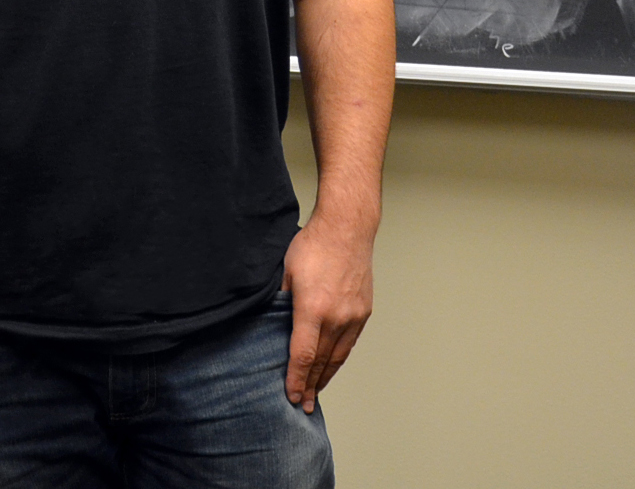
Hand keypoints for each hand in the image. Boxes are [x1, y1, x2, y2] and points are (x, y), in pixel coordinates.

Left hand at [281, 217, 374, 413]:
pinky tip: (332, 366)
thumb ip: (279, 303)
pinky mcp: (363, 311)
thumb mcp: (285, 272)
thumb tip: (270, 325)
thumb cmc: (314, 245)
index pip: (303, 355)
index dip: (296, 379)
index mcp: (313, 308)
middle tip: (302, 406)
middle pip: (321, 361)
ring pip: (338, 356)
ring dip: (326, 377)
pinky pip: (350, 343)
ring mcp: (353, 315)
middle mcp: (336, 317)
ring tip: (316, 394)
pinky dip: (339, 359)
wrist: (348, 227)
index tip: (291, 397)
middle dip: (310, 386)